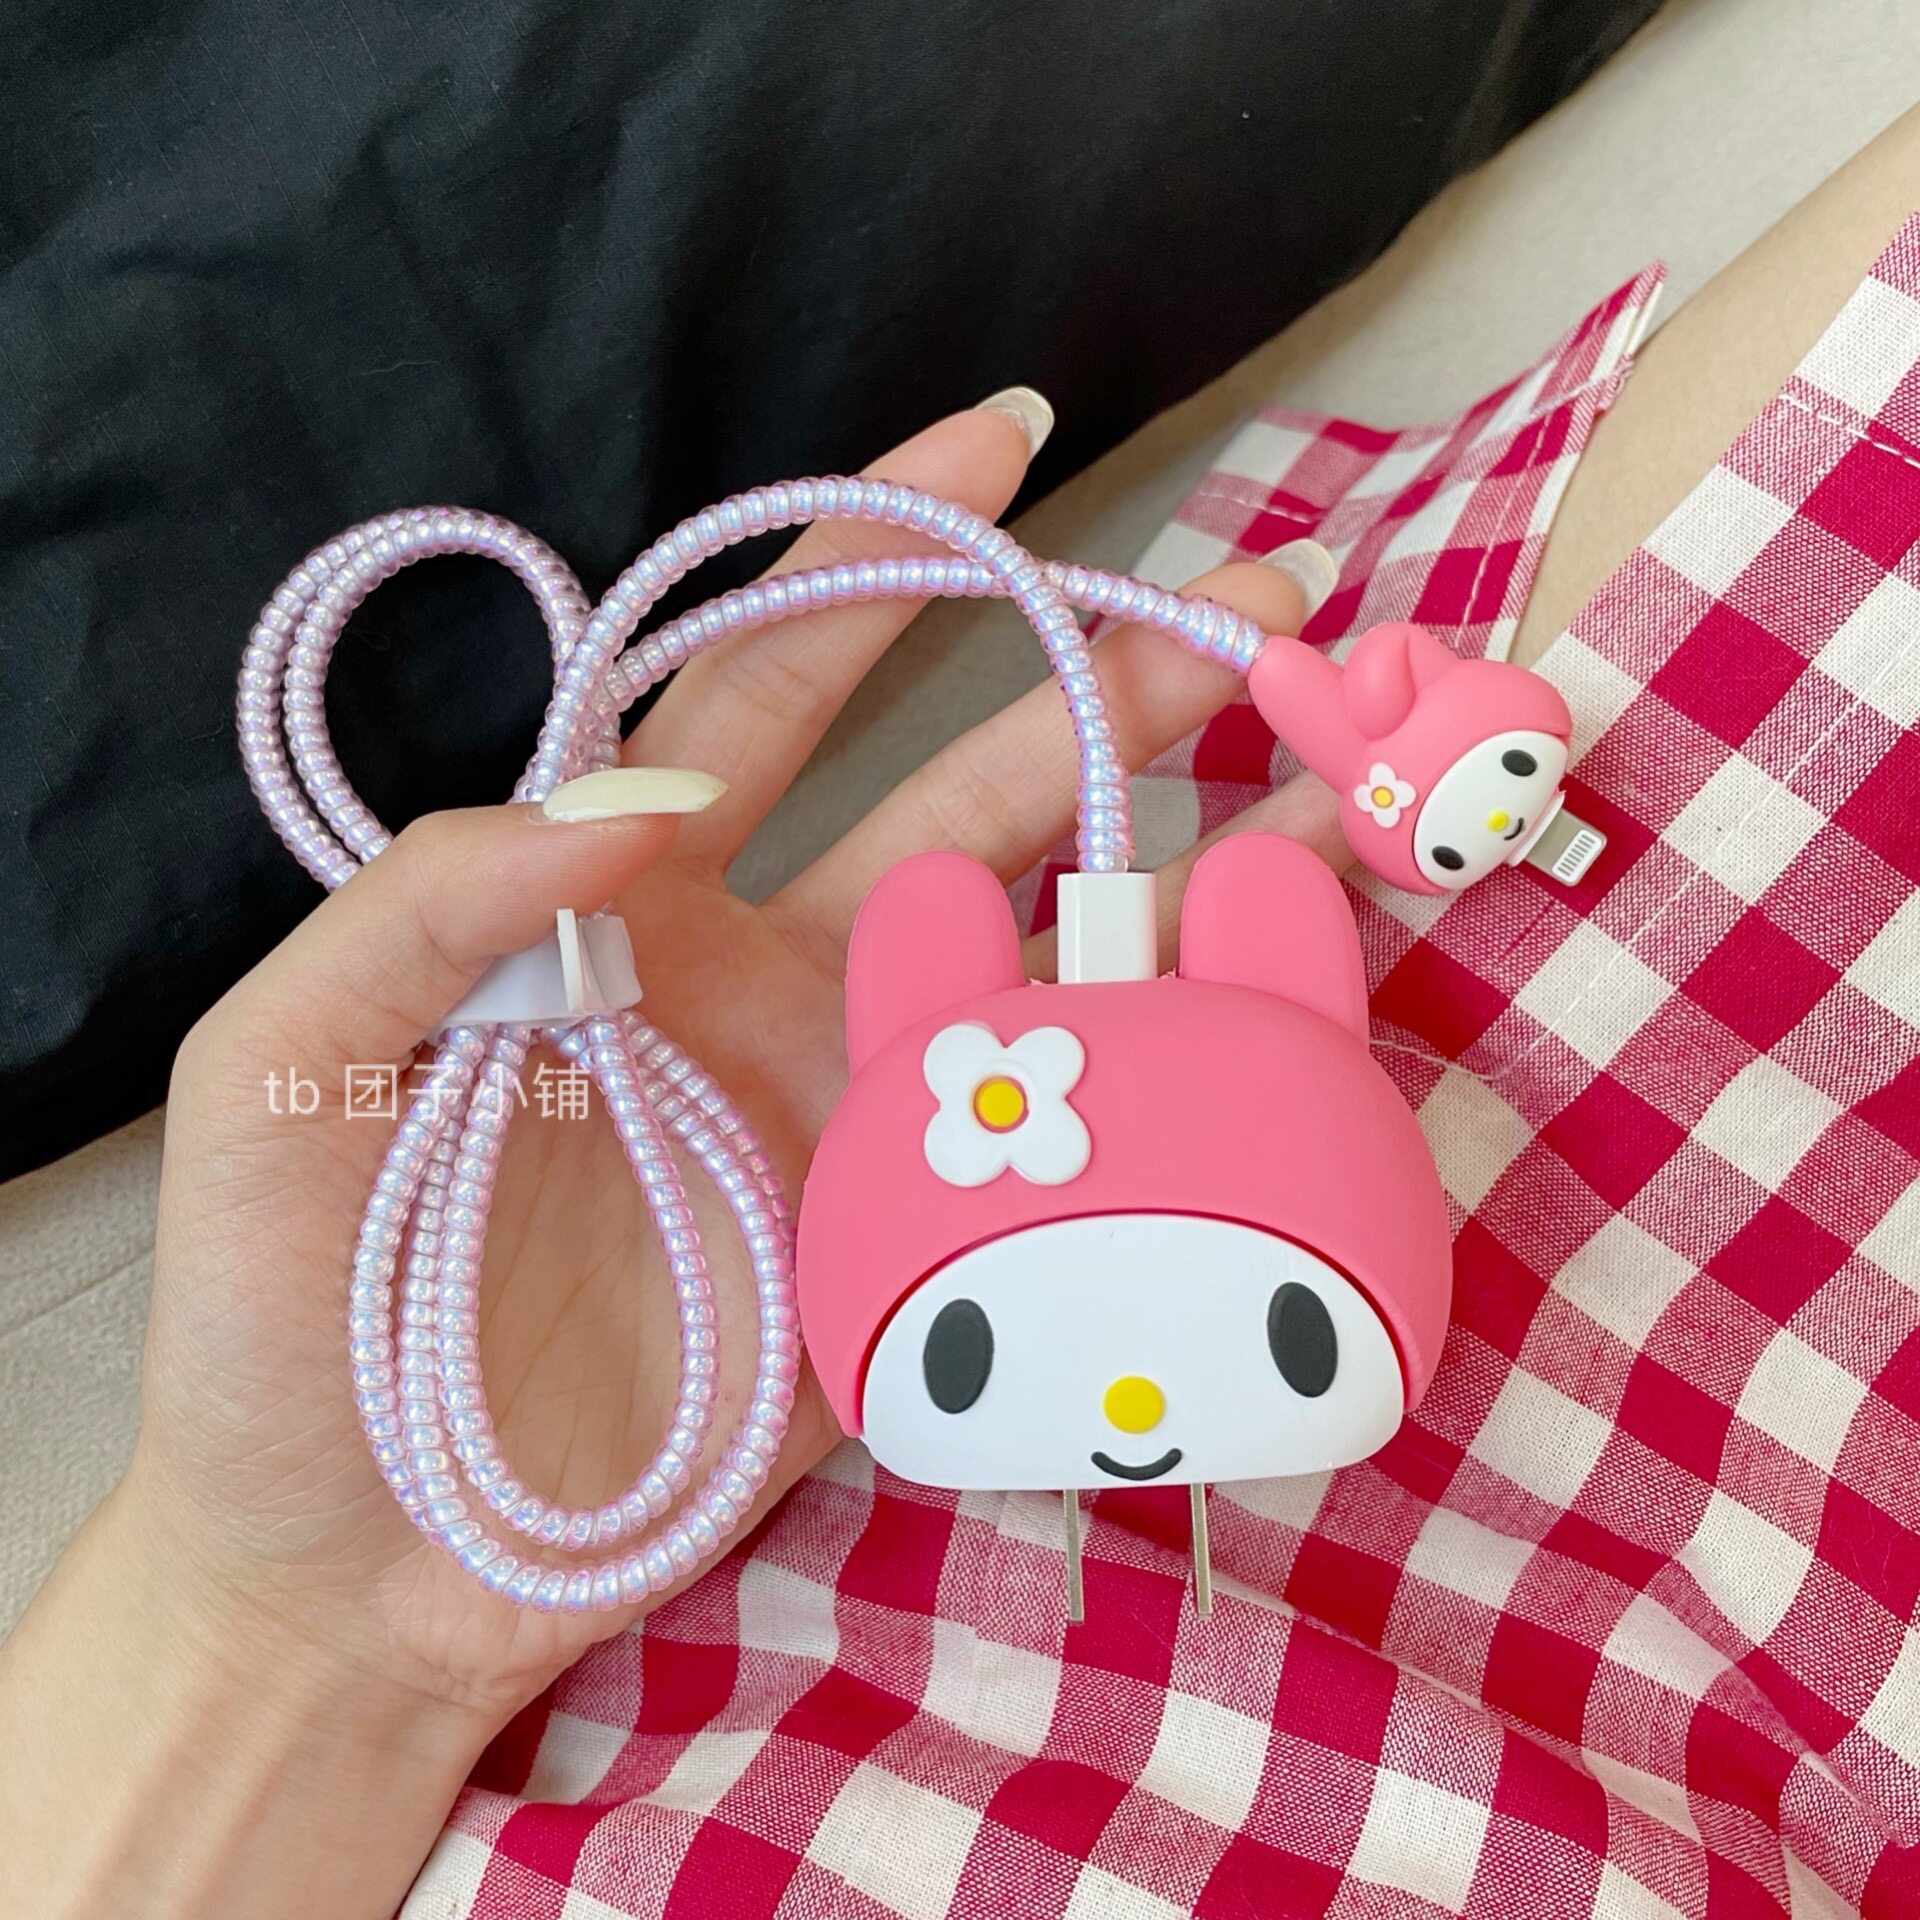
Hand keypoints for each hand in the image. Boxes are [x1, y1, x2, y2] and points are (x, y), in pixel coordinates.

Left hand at [0, 401, 1332, 1917]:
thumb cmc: (280, 1324)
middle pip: (964, 802)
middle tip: (1254, 621)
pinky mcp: (907, 1263)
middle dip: (1102, 699)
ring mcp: (849, 1123)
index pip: (764, 685)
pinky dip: (1152, 1082)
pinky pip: (1049, 1148)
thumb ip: (431, 899)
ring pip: (1039, 966)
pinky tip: (1246, 1020)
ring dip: (1172, 879)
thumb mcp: (279, 1070)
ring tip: (1322, 800)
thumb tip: (643, 790)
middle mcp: (758, 984)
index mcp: (616, 908)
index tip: (1007, 446)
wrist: (354, 1584)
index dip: (881, 555)